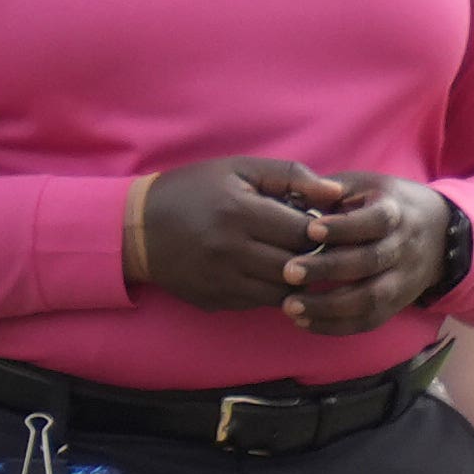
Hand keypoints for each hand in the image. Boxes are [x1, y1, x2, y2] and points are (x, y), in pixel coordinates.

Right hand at [131, 157, 338, 310]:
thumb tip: (337, 191)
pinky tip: (268, 272)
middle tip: (312, 245)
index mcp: (238, 212)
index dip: (320, 230)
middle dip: (313, 256)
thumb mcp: (237, 170)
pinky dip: (274, 291)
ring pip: (285, 291)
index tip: (317, 224)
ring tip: (294, 260)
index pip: (304, 233)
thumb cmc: (193, 191)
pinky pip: (261, 303)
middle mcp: (230, 250)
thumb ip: (289, 176)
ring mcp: (221, 280)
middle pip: (299, 265)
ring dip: (298, 279)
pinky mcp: (215, 300)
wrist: (136, 228)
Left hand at [281, 173, 457, 336]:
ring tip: (290, 306)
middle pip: (370, 262)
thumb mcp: (365, 185)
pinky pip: (369, 321)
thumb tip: (294, 197)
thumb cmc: (385, 203)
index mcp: (397, 212)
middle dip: (328, 269)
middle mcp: (405, 248)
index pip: (376, 221)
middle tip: (289, 272)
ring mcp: (403, 280)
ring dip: (329, 306)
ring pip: (370, 299)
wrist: (440, 234)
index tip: (311, 230)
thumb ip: (330, 190)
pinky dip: (335, 326)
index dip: (344, 227)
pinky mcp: (397, 304)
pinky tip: (303, 321)